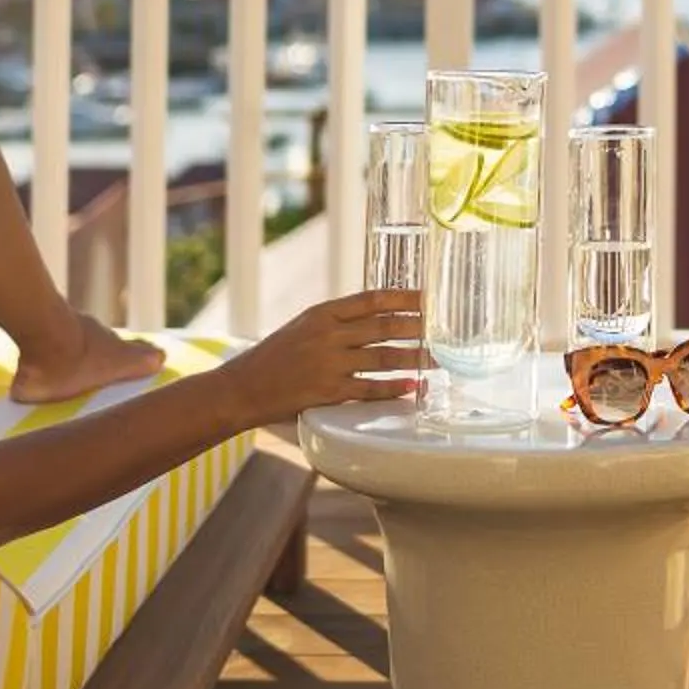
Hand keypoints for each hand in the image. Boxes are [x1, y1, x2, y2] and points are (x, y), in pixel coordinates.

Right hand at [220, 289, 424, 423]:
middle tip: (445, 329)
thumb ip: (337, 322)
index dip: (404, 297)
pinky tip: (414, 386)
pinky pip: (371, 388)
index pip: (372, 299)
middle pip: (384, 326)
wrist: (244, 387)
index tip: (429, 296)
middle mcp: (328, 334)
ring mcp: (330, 363)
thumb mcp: (303, 327)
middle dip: (419, 327)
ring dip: (415, 358)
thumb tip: (379, 316)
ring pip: (383, 356)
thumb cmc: (275, 356)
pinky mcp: (329, 392)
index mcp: (322, 313)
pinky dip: (395, 388)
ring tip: (438, 360)